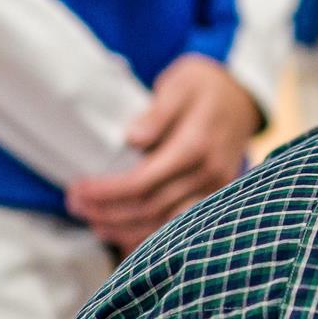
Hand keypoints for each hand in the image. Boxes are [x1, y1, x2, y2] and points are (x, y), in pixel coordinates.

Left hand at [66, 54, 262, 253]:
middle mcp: (208, 173)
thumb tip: (133, 138)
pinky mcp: (216, 194)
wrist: (243, 95)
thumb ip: (158, 113)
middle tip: (74, 204)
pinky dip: (153, 232)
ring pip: (166, 222)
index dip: (107, 191)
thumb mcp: (179, 85)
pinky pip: (182, 222)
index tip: (78, 188)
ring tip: (95, 223)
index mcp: (196, 145)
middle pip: (150, 206)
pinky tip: (127, 233)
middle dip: (108, 210)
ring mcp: (216, 188)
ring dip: (126, 228)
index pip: (143, 181)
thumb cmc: (204, 86)